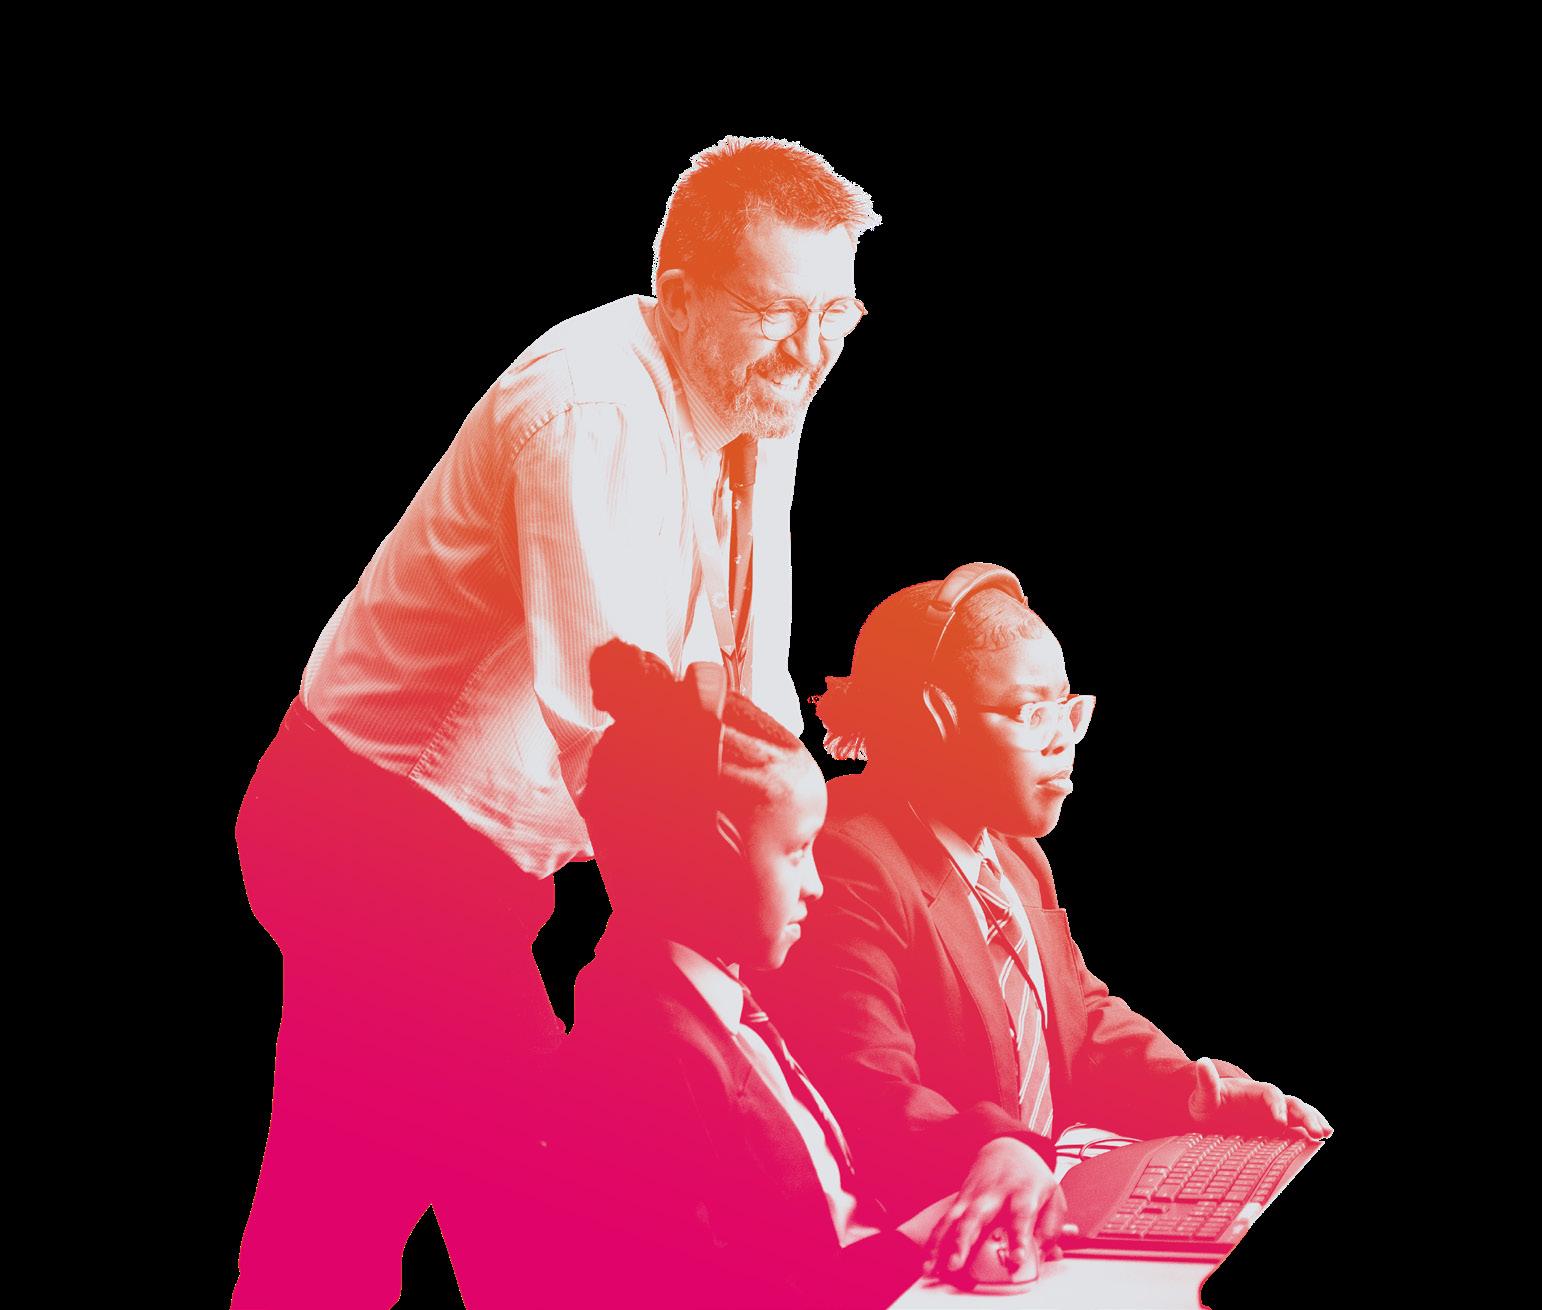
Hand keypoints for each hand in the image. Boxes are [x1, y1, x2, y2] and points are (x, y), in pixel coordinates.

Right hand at [921, 1137, 1072, 1284]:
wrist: (1009, 1148)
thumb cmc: (1031, 1178)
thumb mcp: (1053, 1198)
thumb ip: (1050, 1230)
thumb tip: (1040, 1257)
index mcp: (1022, 1192)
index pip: (1020, 1215)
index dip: (1019, 1237)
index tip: (1018, 1258)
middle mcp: (993, 1194)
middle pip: (976, 1215)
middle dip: (963, 1240)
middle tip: (956, 1263)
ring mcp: (973, 1196)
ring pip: (952, 1219)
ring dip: (941, 1244)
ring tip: (934, 1267)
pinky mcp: (959, 1201)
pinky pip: (944, 1222)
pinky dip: (934, 1241)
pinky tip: (928, 1260)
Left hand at [1187, 1056, 1332, 1138]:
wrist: (1210, 1113)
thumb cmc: (1207, 1104)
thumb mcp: (1203, 1096)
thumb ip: (1206, 1082)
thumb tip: (1202, 1062)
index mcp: (1252, 1091)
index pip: (1270, 1093)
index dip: (1276, 1106)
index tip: (1279, 1122)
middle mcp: (1268, 1101)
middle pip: (1291, 1102)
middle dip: (1305, 1115)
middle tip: (1316, 1132)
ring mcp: (1275, 1113)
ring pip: (1299, 1112)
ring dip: (1313, 1121)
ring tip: (1325, 1133)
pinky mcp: (1278, 1127)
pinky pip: (1298, 1126)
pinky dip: (1310, 1130)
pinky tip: (1321, 1139)